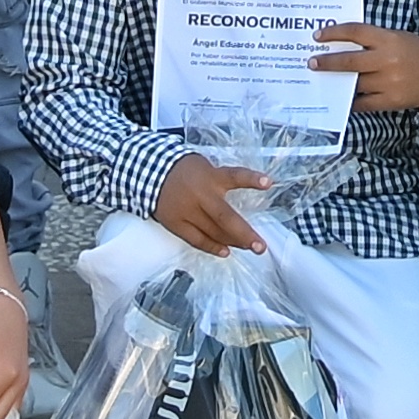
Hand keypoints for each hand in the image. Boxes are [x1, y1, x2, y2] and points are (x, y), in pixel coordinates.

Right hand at [151, 154, 270, 255]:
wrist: (149, 172)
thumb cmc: (184, 170)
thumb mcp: (204, 166)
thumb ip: (220, 179)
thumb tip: (244, 194)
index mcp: (210, 177)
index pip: (234, 176)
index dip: (251, 179)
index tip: (268, 183)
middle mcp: (200, 195)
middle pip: (225, 217)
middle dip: (245, 234)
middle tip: (260, 246)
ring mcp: (187, 211)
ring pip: (213, 232)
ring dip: (233, 242)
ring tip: (249, 247)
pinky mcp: (176, 223)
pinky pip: (197, 240)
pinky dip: (212, 247)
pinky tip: (225, 251)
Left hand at [312, 21, 418, 116]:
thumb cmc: (415, 52)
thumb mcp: (397, 38)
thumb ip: (373, 41)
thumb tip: (342, 44)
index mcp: (388, 40)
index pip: (356, 32)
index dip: (335, 33)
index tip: (318, 36)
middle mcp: (387, 60)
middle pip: (350, 60)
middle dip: (327, 62)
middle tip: (312, 62)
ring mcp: (388, 82)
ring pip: (355, 83)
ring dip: (337, 82)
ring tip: (324, 80)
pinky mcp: (391, 101)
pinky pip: (364, 103)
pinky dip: (351, 101)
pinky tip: (342, 98)